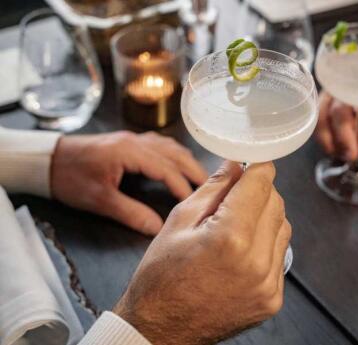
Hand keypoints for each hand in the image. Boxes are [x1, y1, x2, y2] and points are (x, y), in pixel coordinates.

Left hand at [50, 131, 207, 234]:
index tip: (196, 201)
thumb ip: (131, 213)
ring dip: (186, 161)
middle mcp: (136, 142)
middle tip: (211, 187)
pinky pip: (160, 145)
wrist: (48, 159)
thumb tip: (157, 228)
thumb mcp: (100, 200)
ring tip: (200, 177)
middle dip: (194, 170)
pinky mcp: (128, 142)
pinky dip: (174, 155)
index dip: (183, 186)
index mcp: (130, 153)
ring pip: (169, 146)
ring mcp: (133, 139)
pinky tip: (177, 164)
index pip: (167, 169)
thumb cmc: (70, 178)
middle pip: (175, 153)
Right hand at [113, 161, 290, 344]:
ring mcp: (268, 284)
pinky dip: (266, 244)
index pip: (261, 183)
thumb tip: (236, 165)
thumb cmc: (161, 278)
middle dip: (259, 190)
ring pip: (283, 227)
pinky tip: (241, 250)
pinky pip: (280, 255)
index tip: (253, 162)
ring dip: (265, 216)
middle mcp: (256, 262)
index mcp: (230, 237)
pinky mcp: (272, 299)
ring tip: (236, 224)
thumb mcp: (179, 221)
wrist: (160, 329)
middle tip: (236, 194)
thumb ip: (214, 188)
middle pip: (276, 203)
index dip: (258, 166)